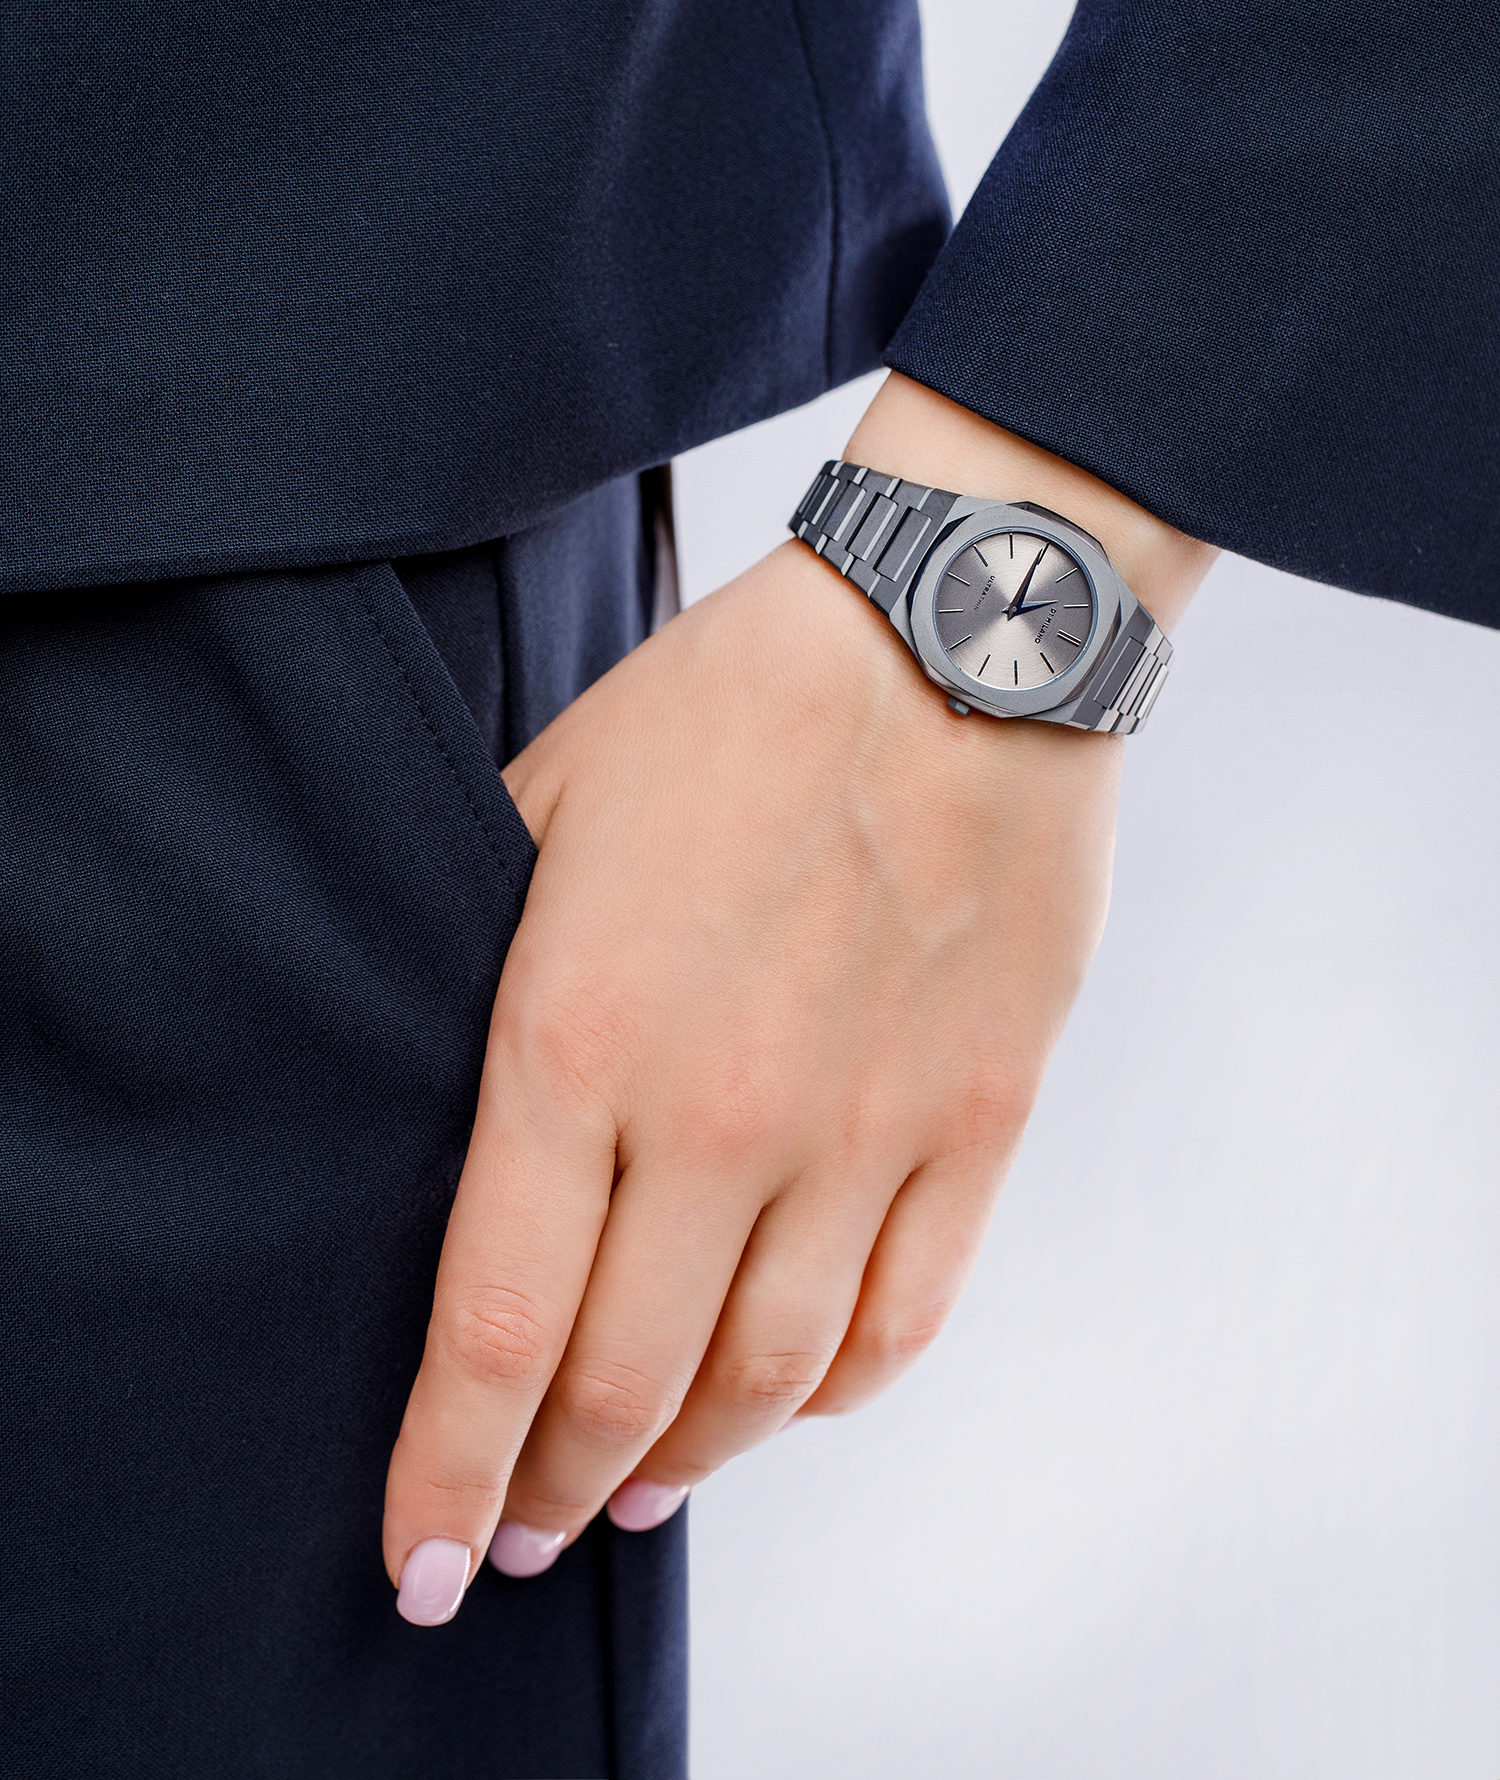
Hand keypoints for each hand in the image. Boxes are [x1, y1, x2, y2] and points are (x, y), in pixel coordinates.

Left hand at [382, 377, 1215, 1622]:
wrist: (954, 639)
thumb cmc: (737, 701)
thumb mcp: (549, 797)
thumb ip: (483, 949)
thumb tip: (450, 1061)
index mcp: (579, 1036)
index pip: (492, 1324)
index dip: (444, 1467)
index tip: (417, 1557)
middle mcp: (719, 1117)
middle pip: (621, 1385)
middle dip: (543, 1486)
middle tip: (512, 1533)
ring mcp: (863, 1134)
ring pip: (763, 1383)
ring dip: (684, 1460)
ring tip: (630, 1488)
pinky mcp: (974, 1124)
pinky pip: (901, 1319)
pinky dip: (830, 1393)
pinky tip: (783, 1401)